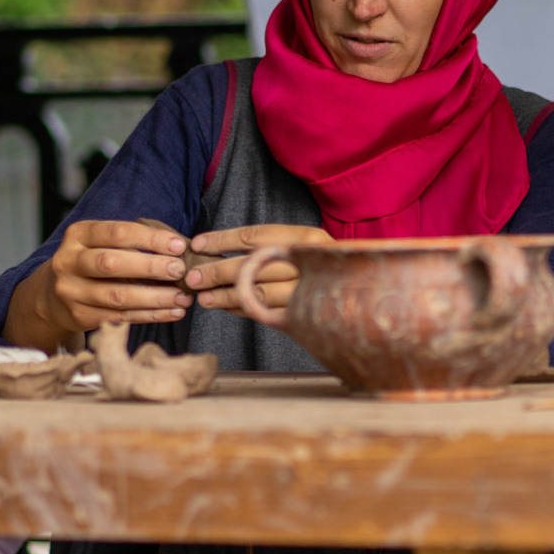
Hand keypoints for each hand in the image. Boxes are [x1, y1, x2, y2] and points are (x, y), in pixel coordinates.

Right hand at [3, 220, 190, 352]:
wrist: (51, 295)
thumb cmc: (91, 262)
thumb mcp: (100, 243)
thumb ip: (131, 243)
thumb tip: (178, 249)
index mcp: (78, 235)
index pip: (117, 232)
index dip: (150, 239)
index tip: (178, 246)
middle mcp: (69, 261)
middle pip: (112, 263)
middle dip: (151, 267)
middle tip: (181, 271)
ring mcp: (71, 291)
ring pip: (117, 296)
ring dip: (155, 297)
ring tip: (183, 298)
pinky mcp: (79, 316)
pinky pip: (120, 317)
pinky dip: (150, 315)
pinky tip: (172, 312)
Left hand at [185, 224, 332, 317]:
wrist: (360, 291)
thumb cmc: (320, 264)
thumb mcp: (303, 244)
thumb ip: (269, 245)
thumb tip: (216, 248)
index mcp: (306, 239)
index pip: (255, 236)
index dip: (222, 240)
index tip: (198, 243)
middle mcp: (309, 264)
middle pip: (253, 266)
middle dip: (217, 271)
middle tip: (192, 276)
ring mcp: (308, 293)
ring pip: (257, 293)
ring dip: (225, 295)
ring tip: (203, 297)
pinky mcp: (304, 316)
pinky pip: (264, 313)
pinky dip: (241, 310)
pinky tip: (225, 306)